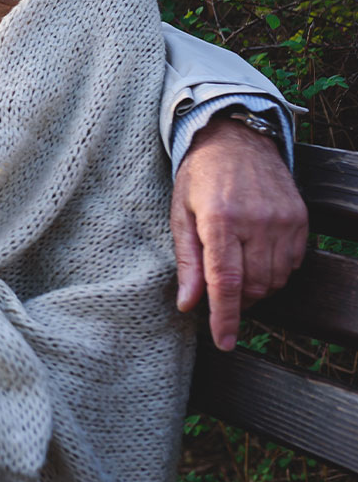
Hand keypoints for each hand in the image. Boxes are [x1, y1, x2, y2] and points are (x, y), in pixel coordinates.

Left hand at [171, 116, 306, 350]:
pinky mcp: (299, 219)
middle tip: (219, 294)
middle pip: (252, 287)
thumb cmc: (200, 177)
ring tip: (236, 269)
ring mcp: (282, 221)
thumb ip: (187, 260)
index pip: (226, 282)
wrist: (237, 139)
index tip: (223, 342)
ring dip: (255, 288)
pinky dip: (274, 271)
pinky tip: (256, 255)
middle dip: (236, 302)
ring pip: (274, 280)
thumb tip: (188, 304)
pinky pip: (291, 264)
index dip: (225, 318)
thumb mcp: (180, 212)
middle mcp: (255, 221)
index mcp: (220, 219)